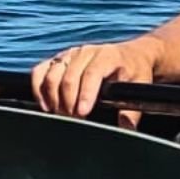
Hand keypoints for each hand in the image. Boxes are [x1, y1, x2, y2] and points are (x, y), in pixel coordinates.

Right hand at [30, 38, 160, 117]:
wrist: (130, 54)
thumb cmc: (135, 71)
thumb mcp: (141, 86)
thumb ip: (133, 109)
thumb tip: (125, 126)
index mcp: (108, 55)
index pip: (92, 72)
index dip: (85, 93)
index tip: (82, 112)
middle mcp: (86, 51)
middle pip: (69, 76)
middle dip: (68, 102)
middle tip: (73, 120)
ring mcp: (70, 54)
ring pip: (52, 73)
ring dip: (53, 97)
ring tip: (61, 115)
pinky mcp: (58, 59)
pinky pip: (39, 70)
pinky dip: (38, 88)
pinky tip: (45, 106)